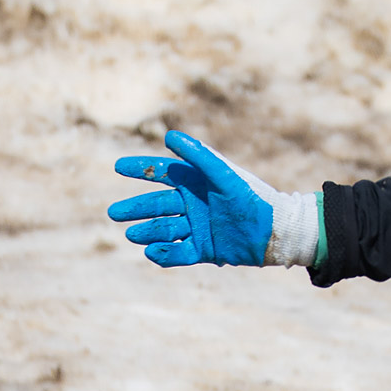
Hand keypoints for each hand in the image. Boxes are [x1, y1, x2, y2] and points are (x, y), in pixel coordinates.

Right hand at [108, 131, 320, 267]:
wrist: (276, 230)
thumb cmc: (252, 197)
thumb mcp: (224, 176)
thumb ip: (199, 156)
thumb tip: (170, 136)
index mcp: (196, 183)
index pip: (162, 173)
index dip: (141, 169)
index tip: (118, 166)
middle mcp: (192, 204)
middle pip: (157, 205)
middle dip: (136, 208)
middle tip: (115, 212)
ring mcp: (196, 227)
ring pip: (164, 229)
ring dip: (147, 231)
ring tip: (133, 234)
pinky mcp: (203, 250)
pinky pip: (178, 253)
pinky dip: (164, 254)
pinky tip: (152, 252)